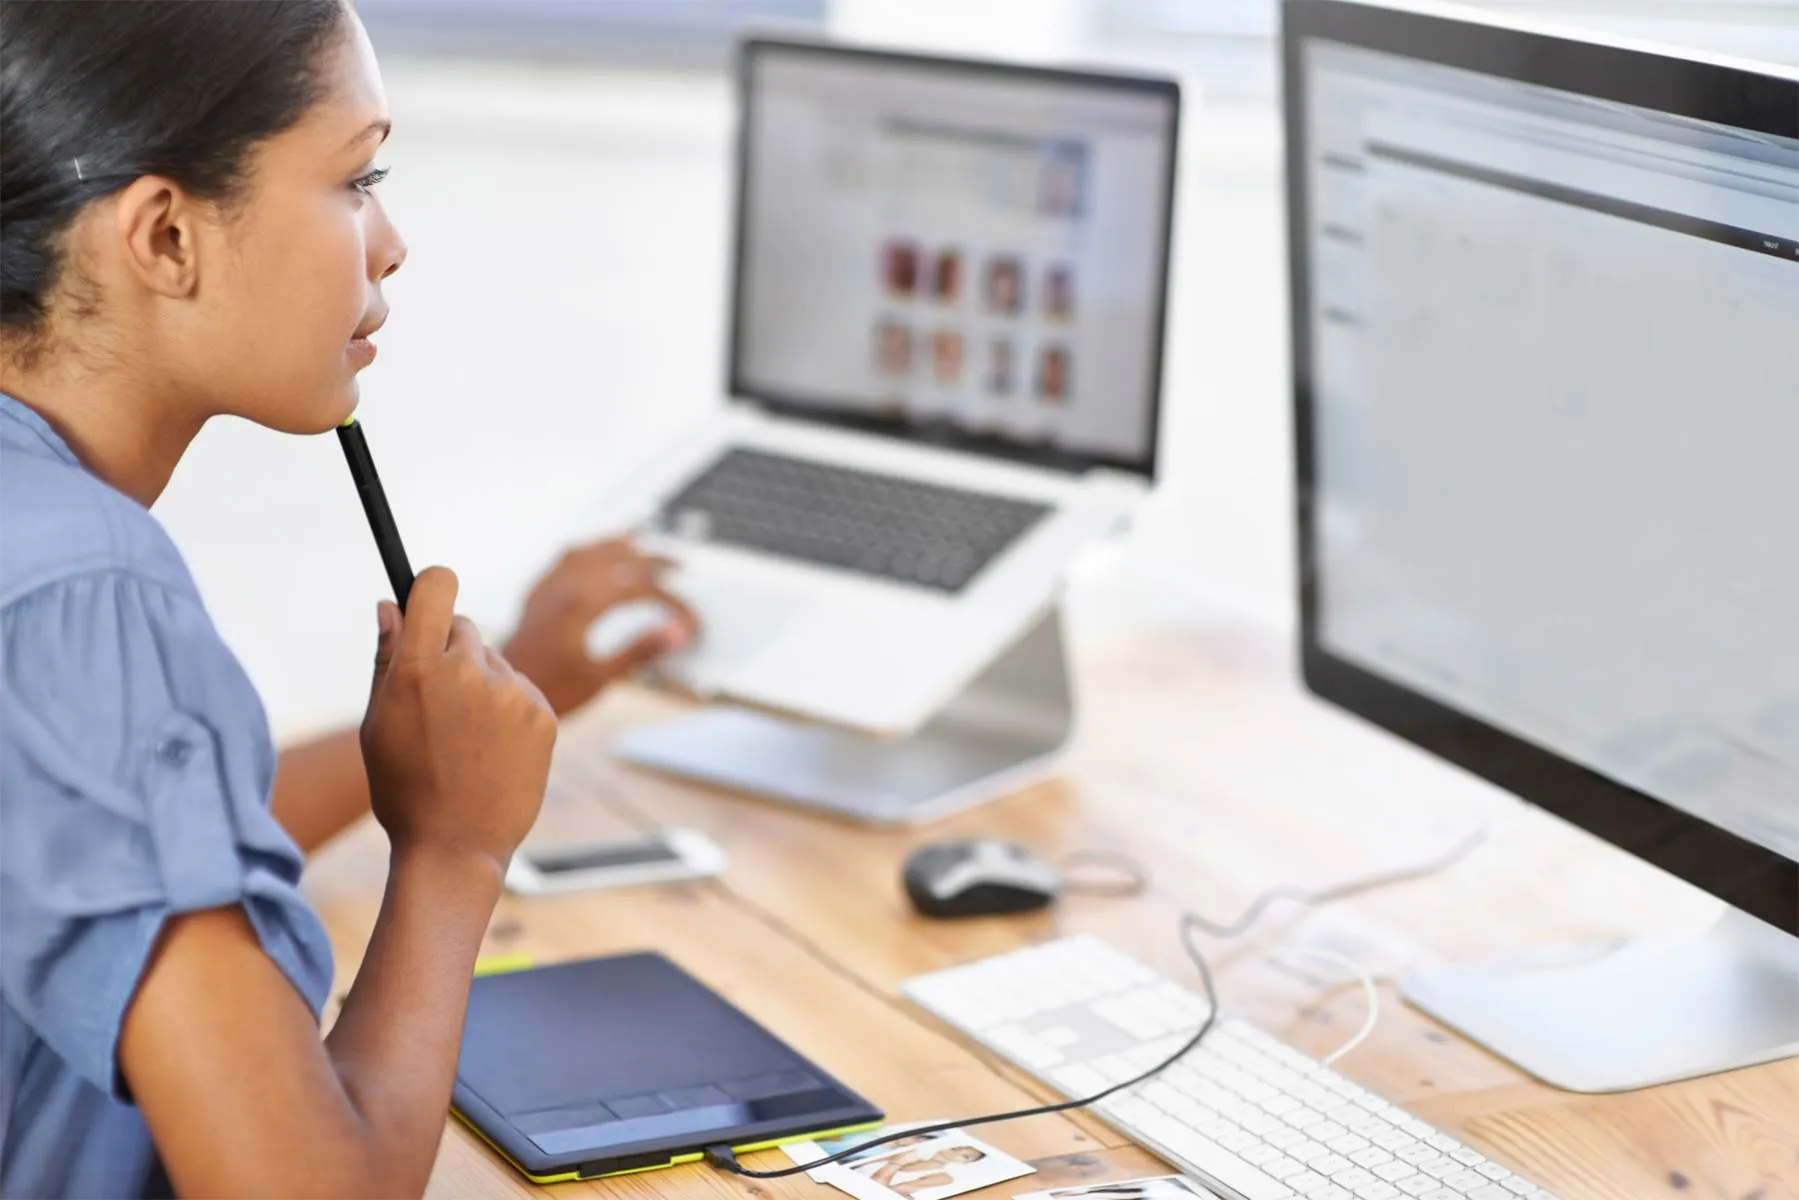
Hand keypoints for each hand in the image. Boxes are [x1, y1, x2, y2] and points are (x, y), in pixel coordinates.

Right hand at [361, 567, 556, 869]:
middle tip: (439, 701)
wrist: (456, 847)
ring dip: (482, 684)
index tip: (429, 598)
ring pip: (495, 663)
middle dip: (451, 651)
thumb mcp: (379, 722)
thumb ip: (387, 657)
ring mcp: (512, 692)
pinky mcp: (543, 713)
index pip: (437, 588)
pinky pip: (521, 690)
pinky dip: (509, 709)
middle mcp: (470, 673)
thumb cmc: (405, 787)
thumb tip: (390, 603)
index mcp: (419, 670)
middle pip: (465, 628)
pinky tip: (492, 749)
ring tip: (466, 738)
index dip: (432, 588)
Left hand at [502, 537, 697, 715]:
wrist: (498, 694)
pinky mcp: (536, 594)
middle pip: (617, 559)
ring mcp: (548, 587)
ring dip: (618, 545)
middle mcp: (564, 587)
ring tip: (639, 542)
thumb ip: (639, 651)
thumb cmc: (548, 691)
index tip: (689, 622)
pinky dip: (587, 551)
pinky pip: (564, 558)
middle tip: (678, 565)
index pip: (639, 589)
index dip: (670, 602)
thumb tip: (677, 633)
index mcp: (583, 605)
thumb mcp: (600, 677)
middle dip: (652, 560)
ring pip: (590, 551)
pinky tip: (593, 555)